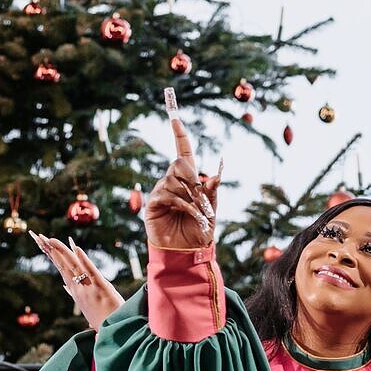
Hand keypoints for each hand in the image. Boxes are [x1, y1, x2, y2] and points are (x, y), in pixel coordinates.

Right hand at [32, 232, 123, 329]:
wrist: (114, 335)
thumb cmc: (102, 319)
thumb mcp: (85, 306)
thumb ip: (74, 293)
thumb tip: (64, 285)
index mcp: (75, 290)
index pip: (60, 268)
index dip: (51, 254)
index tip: (41, 242)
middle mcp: (78, 288)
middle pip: (62, 265)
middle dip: (49, 249)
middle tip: (37, 235)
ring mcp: (89, 289)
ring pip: (73, 266)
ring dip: (62, 251)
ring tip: (50, 238)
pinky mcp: (102, 289)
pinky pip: (91, 272)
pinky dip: (84, 260)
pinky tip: (76, 248)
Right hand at [143, 89, 219, 250]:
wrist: (187, 252)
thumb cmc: (199, 232)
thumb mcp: (211, 211)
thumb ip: (213, 192)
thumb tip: (217, 173)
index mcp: (189, 181)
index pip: (182, 152)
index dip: (179, 135)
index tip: (174, 117)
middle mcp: (173, 182)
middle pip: (179, 163)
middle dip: (194, 179)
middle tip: (202, 199)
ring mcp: (161, 192)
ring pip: (175, 179)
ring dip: (191, 196)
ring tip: (196, 213)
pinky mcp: (153, 204)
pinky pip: (168, 194)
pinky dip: (183, 204)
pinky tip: (188, 214)